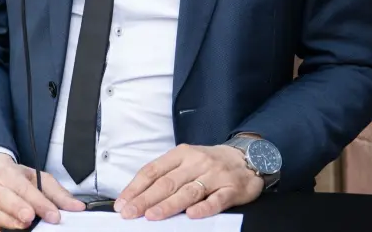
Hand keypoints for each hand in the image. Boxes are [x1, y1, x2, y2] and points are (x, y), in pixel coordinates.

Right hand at [0, 153, 84, 231]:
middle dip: (17, 209)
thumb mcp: (37, 177)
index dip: (40, 203)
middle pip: (5, 199)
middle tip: (30, 218)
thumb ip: (58, 193)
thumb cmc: (13, 178)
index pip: (26, 189)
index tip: (54, 215)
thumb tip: (77, 207)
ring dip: (8, 222)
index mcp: (9, 175)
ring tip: (23, 227)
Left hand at [113, 144, 263, 220]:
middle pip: (167, 183)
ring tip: (152, 216)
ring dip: (168, 205)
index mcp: (180, 154)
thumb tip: (139, 195)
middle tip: (130, 213)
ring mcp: (215, 175)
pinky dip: (203, 208)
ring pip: (188, 191)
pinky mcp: (232, 188)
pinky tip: (191, 215)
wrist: (248, 156)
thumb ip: (166, 174)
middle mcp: (196, 162)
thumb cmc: (210, 162)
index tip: (122, 203)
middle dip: (145, 199)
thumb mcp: (186, 160)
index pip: (153, 171)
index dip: (136, 187)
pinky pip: (217, 200)